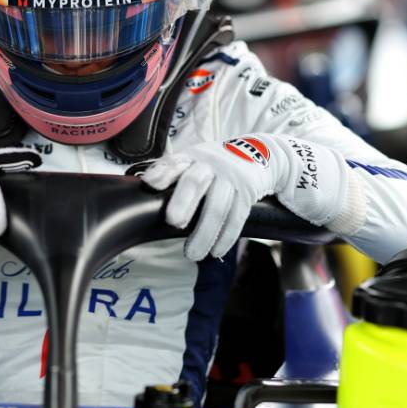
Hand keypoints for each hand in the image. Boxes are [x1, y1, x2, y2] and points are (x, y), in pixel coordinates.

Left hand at [139, 135, 292, 260]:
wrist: (261, 152)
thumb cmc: (215, 164)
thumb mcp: (196, 159)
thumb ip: (174, 172)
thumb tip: (145, 190)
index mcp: (193, 156)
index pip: (175, 162)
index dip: (163, 172)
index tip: (150, 184)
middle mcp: (211, 165)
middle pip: (195, 182)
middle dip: (184, 201)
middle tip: (173, 221)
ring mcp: (231, 179)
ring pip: (217, 207)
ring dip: (204, 233)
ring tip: (192, 254)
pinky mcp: (247, 193)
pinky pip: (237, 217)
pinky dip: (226, 237)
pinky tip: (216, 252)